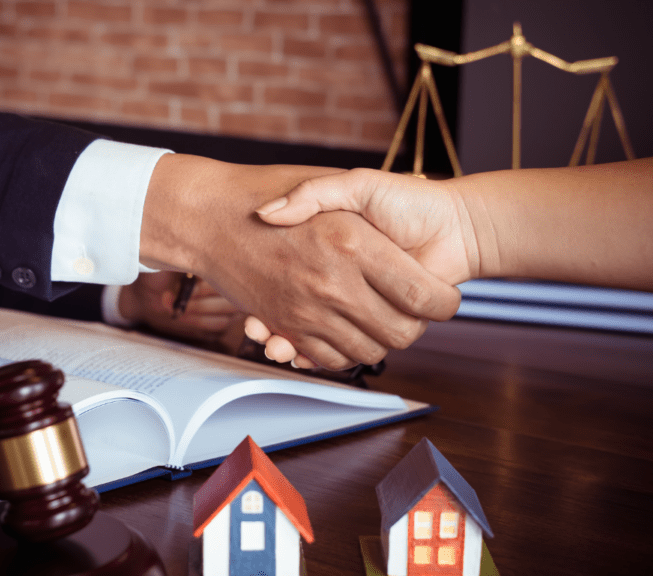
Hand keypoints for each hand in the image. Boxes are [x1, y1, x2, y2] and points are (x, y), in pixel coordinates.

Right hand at [140, 157, 461, 369]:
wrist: (208, 215)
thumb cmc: (273, 184)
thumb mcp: (332, 177)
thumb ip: (373, 202)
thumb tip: (397, 237)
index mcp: (355, 244)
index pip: (423, 295)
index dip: (444, 303)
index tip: (444, 298)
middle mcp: (334, 283)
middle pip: (402, 333)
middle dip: (417, 327)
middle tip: (416, 310)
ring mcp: (309, 310)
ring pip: (370, 351)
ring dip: (382, 342)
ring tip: (385, 320)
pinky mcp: (287, 326)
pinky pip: (329, 358)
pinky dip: (345, 353)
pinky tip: (350, 331)